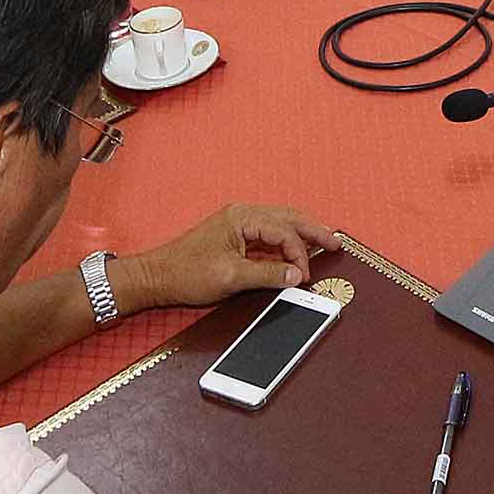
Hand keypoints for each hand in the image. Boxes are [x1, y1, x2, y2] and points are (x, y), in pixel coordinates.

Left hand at [127, 204, 340, 308]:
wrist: (156, 277)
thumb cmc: (187, 274)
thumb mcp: (231, 277)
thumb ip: (267, 274)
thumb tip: (296, 275)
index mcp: (242, 218)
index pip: (283, 232)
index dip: (298, 254)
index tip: (303, 277)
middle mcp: (242, 215)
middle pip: (287, 218)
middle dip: (313, 230)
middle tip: (336, 242)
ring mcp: (238, 224)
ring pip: (280, 223)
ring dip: (301, 233)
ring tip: (324, 242)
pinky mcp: (234, 236)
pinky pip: (268, 233)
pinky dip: (286, 240)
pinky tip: (296, 249)